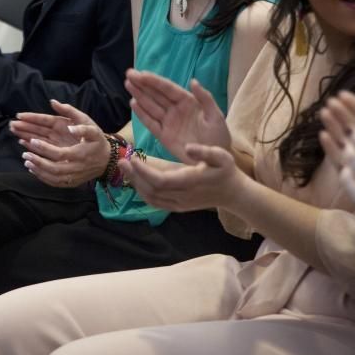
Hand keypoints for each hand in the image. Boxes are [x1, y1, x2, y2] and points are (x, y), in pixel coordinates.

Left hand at [11, 100, 110, 187]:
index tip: (32, 141)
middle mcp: (76, 167)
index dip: (45, 149)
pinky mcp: (71, 182)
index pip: (59, 153)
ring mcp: (74, 176)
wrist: (108, 160)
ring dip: (38, 170)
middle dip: (38, 161)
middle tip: (25, 153)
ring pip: (53, 178)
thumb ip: (72, 112)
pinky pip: (55, 183)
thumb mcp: (89, 123)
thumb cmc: (97, 140)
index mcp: (80, 153)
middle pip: (54, 168)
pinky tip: (33, 169)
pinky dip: (43, 177)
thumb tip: (54, 103)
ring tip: (26, 160)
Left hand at [120, 143, 242, 211]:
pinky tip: (136, 179)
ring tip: (126, 168)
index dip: (143, 171)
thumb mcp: (222, 156)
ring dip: (136, 184)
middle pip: (151, 190)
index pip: (160, 180)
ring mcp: (179, 204)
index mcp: (191, 182)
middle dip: (134, 176)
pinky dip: (142, 192)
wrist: (233, 194)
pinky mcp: (177, 207)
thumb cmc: (226, 171)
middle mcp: (182, 196)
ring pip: (151, 198)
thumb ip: (205, 151)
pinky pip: (155, 203)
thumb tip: (189, 147)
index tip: (132, 158)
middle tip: (122, 161)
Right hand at [125, 69, 230, 161]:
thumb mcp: (216, 116)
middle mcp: (176, 109)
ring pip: (151, 106)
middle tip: (128, 74)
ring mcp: (169, 122)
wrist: (215, 160)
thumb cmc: (219, 137)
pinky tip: (133, 104)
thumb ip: (205, 98)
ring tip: (128, 84)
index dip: (154, 81)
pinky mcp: (164, 136)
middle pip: (156, 94)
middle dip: (142, 84)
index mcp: (188, 102)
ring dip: (139, 95)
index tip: (141, 73)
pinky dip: (142, 114)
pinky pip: (151, 123)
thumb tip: (193, 81)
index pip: (168, 88)